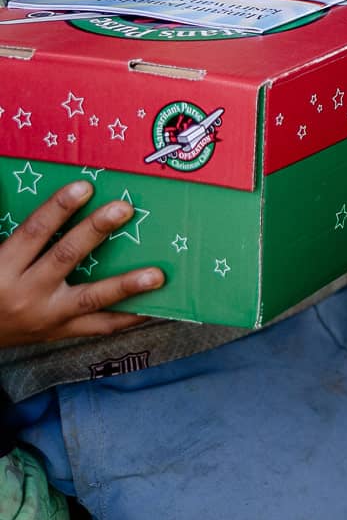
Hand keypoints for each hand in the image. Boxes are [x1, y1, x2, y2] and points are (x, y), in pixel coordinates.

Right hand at [0, 182, 161, 346]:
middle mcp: (26, 293)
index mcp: (3, 268)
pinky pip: (99, 327)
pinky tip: (154, 306)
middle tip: (124, 208)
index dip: (58, 208)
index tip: (84, 187)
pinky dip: (128, 317)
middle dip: (96, 230)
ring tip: (157, 275)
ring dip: (126, 285)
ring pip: (90, 298)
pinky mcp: (61, 332)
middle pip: (65, 256)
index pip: (34, 232)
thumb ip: (20, 237)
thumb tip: (55, 204)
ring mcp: (47, 316)